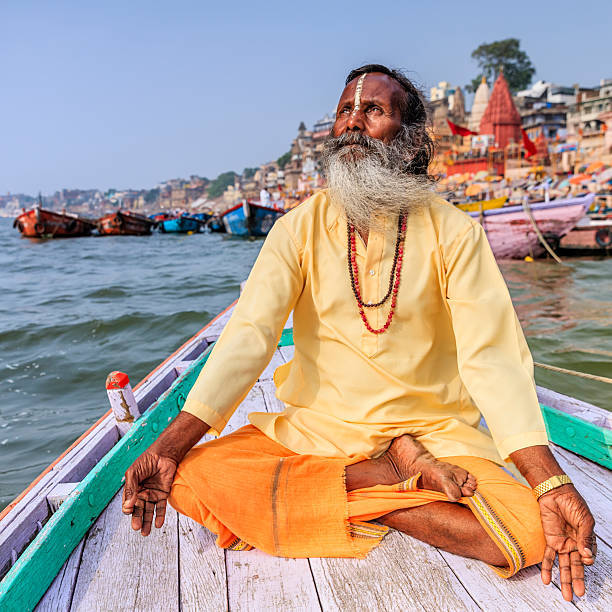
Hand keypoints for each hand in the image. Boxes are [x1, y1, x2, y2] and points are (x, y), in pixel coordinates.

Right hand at [122, 450, 177, 535]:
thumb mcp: (134, 473)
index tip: (128, 511)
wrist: (164, 454)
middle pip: (138, 510)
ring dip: (147, 522)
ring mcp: (152, 495)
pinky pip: (161, 508)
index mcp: (132, 489)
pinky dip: (160, 516)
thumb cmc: (146, 460)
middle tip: (137, 528)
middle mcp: (142, 494)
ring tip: (145, 533)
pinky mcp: (163, 494)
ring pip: (149, 512)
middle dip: (137, 520)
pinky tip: (158, 524)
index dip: (128, 508)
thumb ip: (131, 489)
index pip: (128, 503)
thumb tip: (128, 506)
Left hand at [538, 485, 595, 600]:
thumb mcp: (584, 520)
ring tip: (566, 595)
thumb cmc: (573, 503)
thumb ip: (585, 538)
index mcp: (586, 540)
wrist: (554, 492)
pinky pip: (548, 557)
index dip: (588, 560)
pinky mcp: (550, 540)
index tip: (586, 559)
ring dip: (564, 580)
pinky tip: (546, 580)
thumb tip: (587, 556)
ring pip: (563, 565)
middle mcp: (574, 544)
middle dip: (577, 581)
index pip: (588, 557)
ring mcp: (562, 543)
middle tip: (579, 595)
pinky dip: (547, 568)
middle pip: (576, 566)